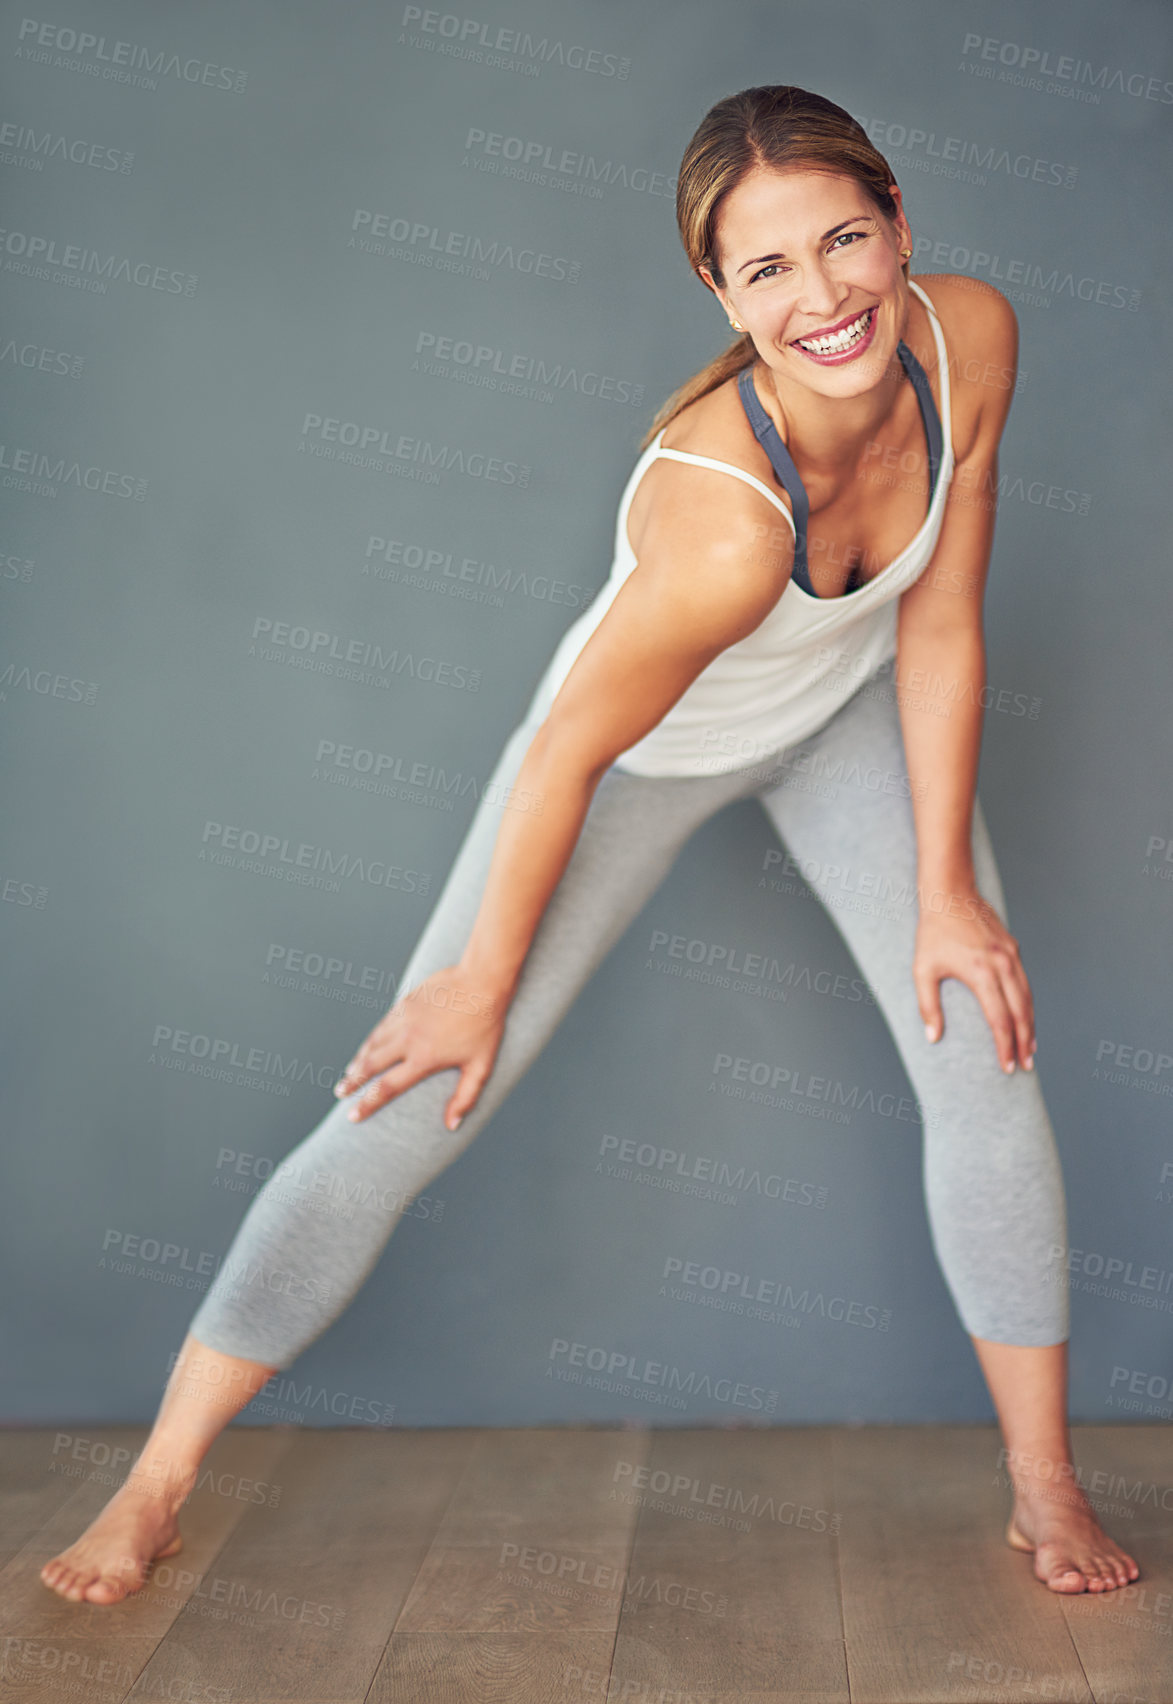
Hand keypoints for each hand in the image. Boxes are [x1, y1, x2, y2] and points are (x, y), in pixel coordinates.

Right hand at [331, 966, 507, 1127]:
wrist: (481, 981)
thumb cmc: (485, 1026)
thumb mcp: (481, 1066)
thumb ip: (466, 1097)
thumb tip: (452, 1126)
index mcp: (424, 1059)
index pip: (387, 1088)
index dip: (367, 1104)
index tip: (351, 1115)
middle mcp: (408, 1040)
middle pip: (371, 1065)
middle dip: (353, 1082)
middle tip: (340, 1093)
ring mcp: (404, 1019)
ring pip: (373, 1043)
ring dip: (359, 1060)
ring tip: (349, 1074)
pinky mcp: (406, 1003)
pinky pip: (382, 1025)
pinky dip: (371, 1039)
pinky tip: (368, 1045)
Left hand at [913, 887, 1036, 1072]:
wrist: (950, 894)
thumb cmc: (932, 933)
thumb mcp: (922, 969)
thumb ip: (927, 1006)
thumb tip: (933, 1038)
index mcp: (981, 973)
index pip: (999, 1020)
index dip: (1004, 1046)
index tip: (1006, 1066)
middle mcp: (1002, 966)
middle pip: (1021, 1013)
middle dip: (1024, 1043)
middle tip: (1025, 1066)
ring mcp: (1011, 956)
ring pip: (1028, 998)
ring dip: (1031, 1025)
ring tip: (1030, 1049)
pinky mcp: (1013, 949)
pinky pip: (1025, 982)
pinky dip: (1028, 1003)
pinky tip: (1026, 1017)